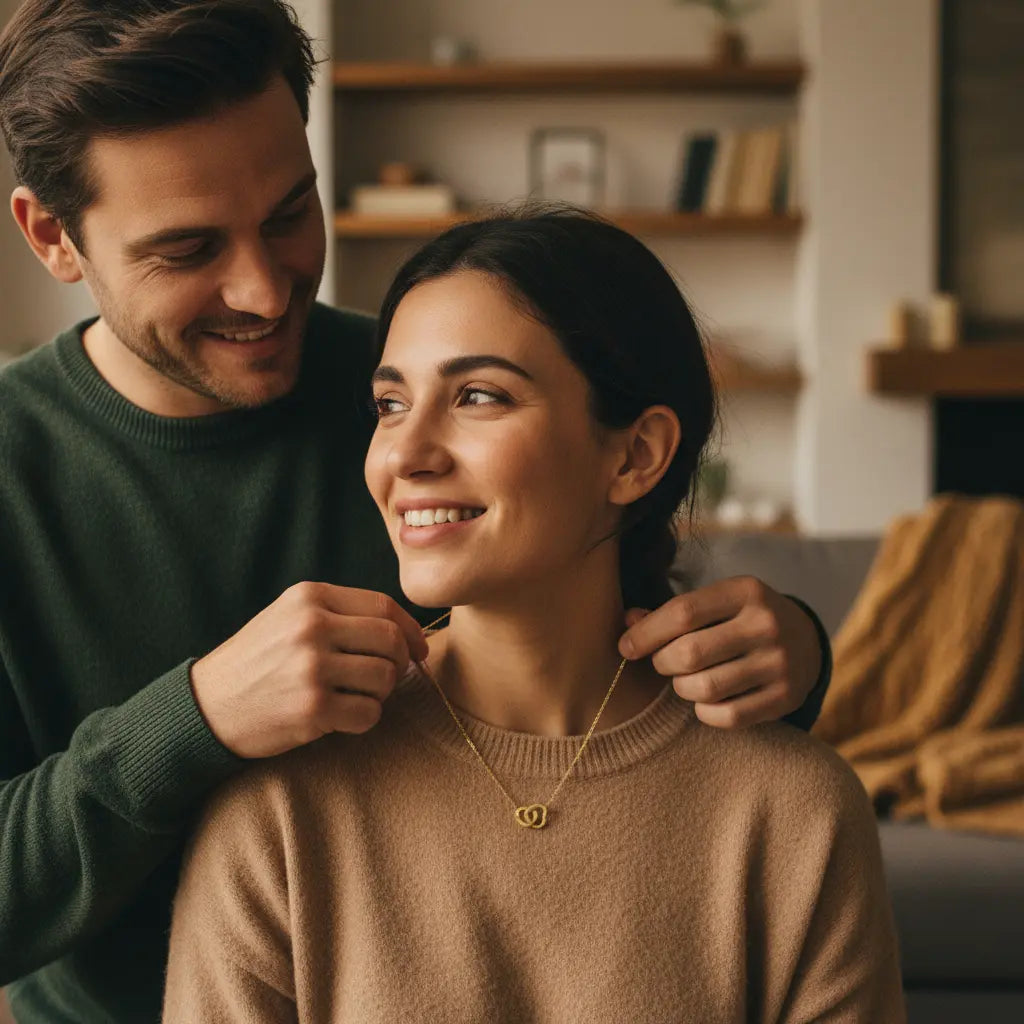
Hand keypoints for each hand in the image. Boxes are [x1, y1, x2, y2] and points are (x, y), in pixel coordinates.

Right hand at [190, 582, 428, 757]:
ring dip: (380, 693)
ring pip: (385, 677)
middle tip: (387, 678)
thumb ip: (340, 615)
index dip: (410, 629)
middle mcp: (311, 626)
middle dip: (400, 662)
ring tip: (355, 696)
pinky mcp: (312, 707)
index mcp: (309, 597)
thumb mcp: (290, 618)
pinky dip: (364, 718)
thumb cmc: (258, 662)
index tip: (418, 648)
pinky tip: (341, 716)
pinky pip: (369, 713)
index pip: (383, 606)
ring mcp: (312, 667)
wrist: (206, 706)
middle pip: (391, 640)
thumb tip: (405, 632)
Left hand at [618, 576, 821, 727]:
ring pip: (705, 688)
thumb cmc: (740, 619)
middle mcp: (767, 624)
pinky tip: (705, 700)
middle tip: (662, 662)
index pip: (682, 612)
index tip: (626, 646)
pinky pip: (728, 716)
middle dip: (662, 662)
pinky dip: (705, 712)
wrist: (805, 641)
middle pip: (689, 653)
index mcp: (746, 591)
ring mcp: (781, 662)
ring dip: (681, 688)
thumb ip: (670, 612)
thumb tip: (627, 622)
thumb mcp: (715, 603)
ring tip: (685, 679)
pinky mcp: (786, 697)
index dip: (645, 633)